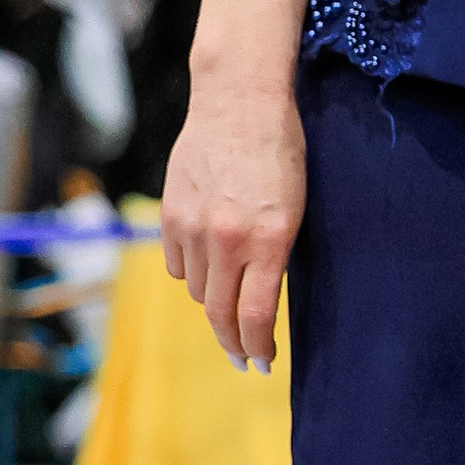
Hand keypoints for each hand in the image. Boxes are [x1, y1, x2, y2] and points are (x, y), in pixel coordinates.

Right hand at [159, 77, 304, 369]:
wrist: (240, 101)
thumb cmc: (281, 151)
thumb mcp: (295, 209)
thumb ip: (275, 256)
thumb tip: (260, 303)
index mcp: (268, 240)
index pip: (254, 316)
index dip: (257, 348)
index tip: (263, 363)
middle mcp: (227, 239)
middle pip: (220, 313)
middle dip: (233, 343)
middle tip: (244, 358)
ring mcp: (193, 227)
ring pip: (196, 290)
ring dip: (213, 301)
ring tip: (230, 300)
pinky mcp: (170, 214)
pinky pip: (176, 264)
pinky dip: (191, 271)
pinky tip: (207, 264)